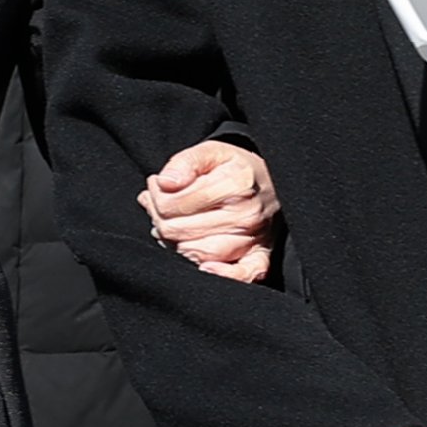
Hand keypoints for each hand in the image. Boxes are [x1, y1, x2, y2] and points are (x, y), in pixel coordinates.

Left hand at [138, 139, 279, 282]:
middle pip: (181, 230)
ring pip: (198, 253)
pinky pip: (242, 275)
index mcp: (235, 183)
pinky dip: (222, 275)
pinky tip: (205, 268)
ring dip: (175, 244)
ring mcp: (255, 238)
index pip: (175, 203)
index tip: (155, 188)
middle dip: (159, 219)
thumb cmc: (237, 168)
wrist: (271, 182)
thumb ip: (185, 162)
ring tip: (170, 227)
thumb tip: (164, 182)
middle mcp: (247, 213)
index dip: (156, 197)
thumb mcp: (212, 151)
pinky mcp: (261, 257)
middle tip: (156, 207)